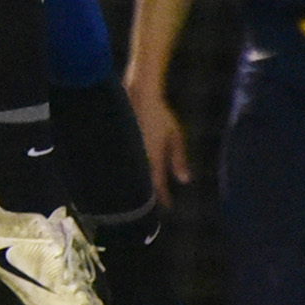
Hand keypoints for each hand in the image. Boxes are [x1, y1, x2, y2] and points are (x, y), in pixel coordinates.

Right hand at [131, 91, 192, 207]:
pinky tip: (132, 177)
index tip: (167, 208)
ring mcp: (128, 153)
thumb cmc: (160, 116)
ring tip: (141, 197)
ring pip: (133, 178)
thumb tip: (184, 180)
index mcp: (153, 159)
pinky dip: (130, 175)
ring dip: (138, 187)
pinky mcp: (120, 148)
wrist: (138, 96)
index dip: (163, 199)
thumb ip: (179, 158)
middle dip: (147, 198)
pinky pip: (125, 167)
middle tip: (152, 208)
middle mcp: (139, 160)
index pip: (158, 186)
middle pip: (142, 186)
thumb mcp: (176, 136)